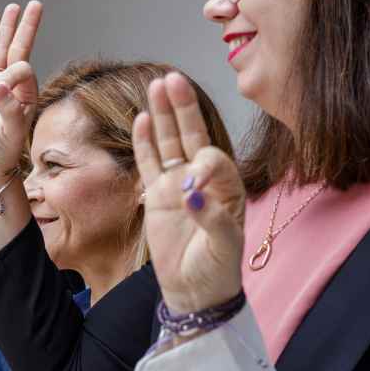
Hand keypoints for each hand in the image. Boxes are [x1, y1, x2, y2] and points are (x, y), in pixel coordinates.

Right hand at [0, 1, 42, 174]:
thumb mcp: (11, 131)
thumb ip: (9, 108)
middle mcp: (9, 84)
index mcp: (24, 93)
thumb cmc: (1, 150)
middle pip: (18, 49)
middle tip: (35, 4)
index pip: (23, 69)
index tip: (4, 88)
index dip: (16, 72)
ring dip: (5, 30)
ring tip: (13, 8)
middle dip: (26, 27)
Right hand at [133, 73, 244, 312]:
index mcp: (227, 187)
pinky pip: (149, 163)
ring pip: (169, 143)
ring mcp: (177, 185)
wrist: (195, 291)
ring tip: (157, 85)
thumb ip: (212, 218)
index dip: (205, 161)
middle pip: (192, 136)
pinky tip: (141, 119)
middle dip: (183, 108)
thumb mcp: (225, 246)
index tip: (195, 180)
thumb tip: (190, 193)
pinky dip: (145, 142)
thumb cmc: (217, 269)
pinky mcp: (156, 196)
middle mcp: (203, 180)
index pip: (213, 158)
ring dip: (163, 115)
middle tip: (173, 79)